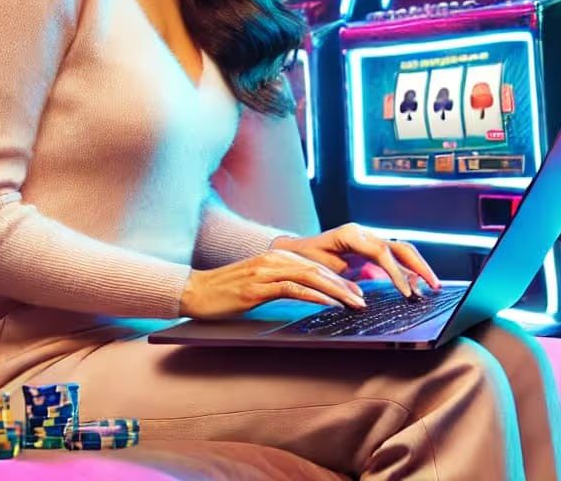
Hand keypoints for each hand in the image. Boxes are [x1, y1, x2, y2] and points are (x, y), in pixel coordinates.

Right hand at [177, 248, 367, 318]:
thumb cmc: (226, 291)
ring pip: (310, 277)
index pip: (316, 266)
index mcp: (276, 256)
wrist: (195, 291)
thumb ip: (283, 284)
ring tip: (354, 304)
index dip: (340, 279)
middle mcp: (274, 259)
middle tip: (364, 300)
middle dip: (345, 285)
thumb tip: (310, 294)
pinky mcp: (257, 287)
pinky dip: (314, 296)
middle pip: (318, 269)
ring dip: (336, 291)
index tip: (358, 292)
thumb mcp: (259, 284)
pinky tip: (328, 304)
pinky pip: (292, 289)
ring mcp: (265, 272)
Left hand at [270, 223, 441, 297]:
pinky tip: (415, 285)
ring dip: (417, 268)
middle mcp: (362, 233)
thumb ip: (340, 282)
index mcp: (350, 235)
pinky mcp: (369, 248)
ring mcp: (367, 238)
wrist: (291, 251)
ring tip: (432, 287)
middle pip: (399, 246)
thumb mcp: (318, 271)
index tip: (408, 293)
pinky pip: (393, 257)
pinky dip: (406, 270)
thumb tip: (361, 299)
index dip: (397, 273)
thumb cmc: (301, 261)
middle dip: (419, 266)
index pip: (382, 252)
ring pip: (400, 249)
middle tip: (434, 286)